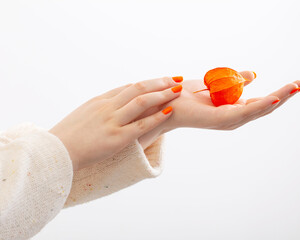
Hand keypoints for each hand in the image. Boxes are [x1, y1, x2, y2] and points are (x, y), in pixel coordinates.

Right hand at [49, 77, 181, 170]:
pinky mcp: (117, 138)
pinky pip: (141, 124)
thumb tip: (112, 109)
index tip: (162, 79)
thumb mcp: (84, 116)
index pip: (129, 87)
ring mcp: (112, 121)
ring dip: (163, 94)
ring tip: (178, 90)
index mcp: (100, 101)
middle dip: (160, 82)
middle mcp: (107, 107)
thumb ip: (100, 110)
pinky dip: (157, 116)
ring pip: (142, 101)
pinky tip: (169, 111)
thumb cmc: (68, 137)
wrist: (56, 153)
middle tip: (176, 78)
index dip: (148, 82)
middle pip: (138, 88)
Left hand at [137, 71, 299, 147]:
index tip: (297, 83)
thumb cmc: (189, 95)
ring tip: (295, 87)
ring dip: (278, 99)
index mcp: (235, 109)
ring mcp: (229, 121)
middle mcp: (235, 118)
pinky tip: (273, 99)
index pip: (263, 102)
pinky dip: (259, 106)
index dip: (281, 93)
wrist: (167, 102)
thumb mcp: (218, 84)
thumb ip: (236, 80)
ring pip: (259, 110)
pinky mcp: (220, 120)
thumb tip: (253, 75)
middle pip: (266, 108)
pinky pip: (244, 112)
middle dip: (285, 96)